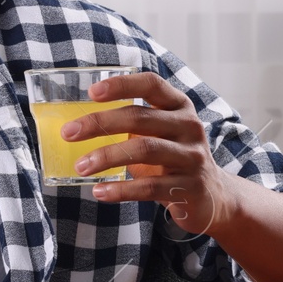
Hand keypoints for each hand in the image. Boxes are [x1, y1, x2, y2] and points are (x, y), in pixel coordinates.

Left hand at [60, 71, 236, 235]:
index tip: (91, 92)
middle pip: (140, 117)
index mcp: (179, 106)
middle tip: (68, 133)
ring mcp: (192, 157)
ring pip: (145, 150)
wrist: (213, 197)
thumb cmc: (172, 158)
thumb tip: (78, 124)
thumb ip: (131, 123)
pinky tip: (99, 192)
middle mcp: (189, 126)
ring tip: (80, 166)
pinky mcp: (189, 187)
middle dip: (100, 123)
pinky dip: (121, 190)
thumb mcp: (159, 133)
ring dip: (107, 157)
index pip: (151, 84)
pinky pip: (150, 187)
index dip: (122, 84)